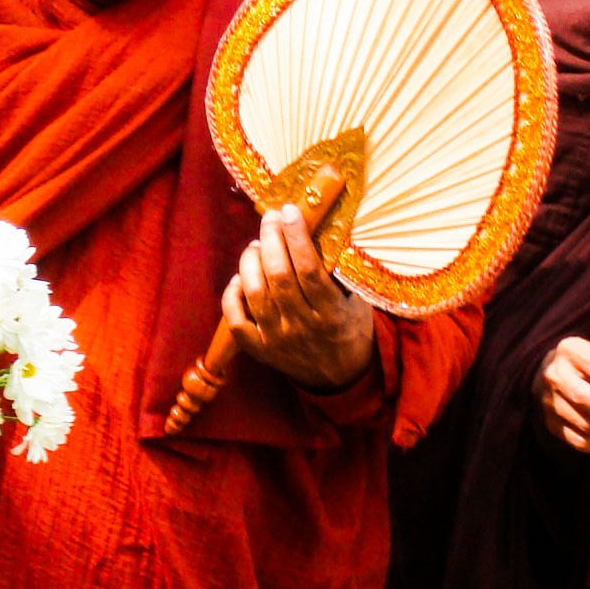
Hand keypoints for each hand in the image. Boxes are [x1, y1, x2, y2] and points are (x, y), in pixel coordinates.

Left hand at [222, 203, 374, 392]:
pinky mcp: (260, 351)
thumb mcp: (357, 302)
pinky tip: (239, 278)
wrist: (339, 377)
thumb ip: (340, 274)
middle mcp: (303, 327)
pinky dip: (232, 295)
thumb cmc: (349, 328)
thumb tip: (323, 227)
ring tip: (256, 245)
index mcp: (331, 314)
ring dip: (250, 262)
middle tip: (270, 218)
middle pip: (279, 277)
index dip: (297, 237)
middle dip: (271, 240)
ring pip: (255, 294)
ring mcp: (278, 340)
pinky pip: (236, 321)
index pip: (310, 270)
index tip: (290, 211)